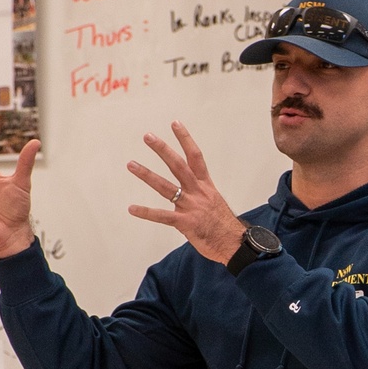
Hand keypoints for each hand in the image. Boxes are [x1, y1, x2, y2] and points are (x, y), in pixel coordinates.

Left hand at [128, 121, 245, 264]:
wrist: (235, 244)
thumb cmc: (225, 226)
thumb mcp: (215, 204)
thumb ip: (199, 197)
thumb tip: (186, 199)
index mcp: (206, 186)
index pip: (196, 157)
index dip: (185, 139)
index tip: (175, 124)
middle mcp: (198, 192)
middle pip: (178, 165)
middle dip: (162, 149)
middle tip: (148, 136)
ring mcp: (191, 207)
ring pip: (166, 187)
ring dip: (147, 174)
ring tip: (131, 164)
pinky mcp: (185, 223)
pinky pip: (162, 216)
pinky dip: (146, 212)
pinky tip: (132, 208)